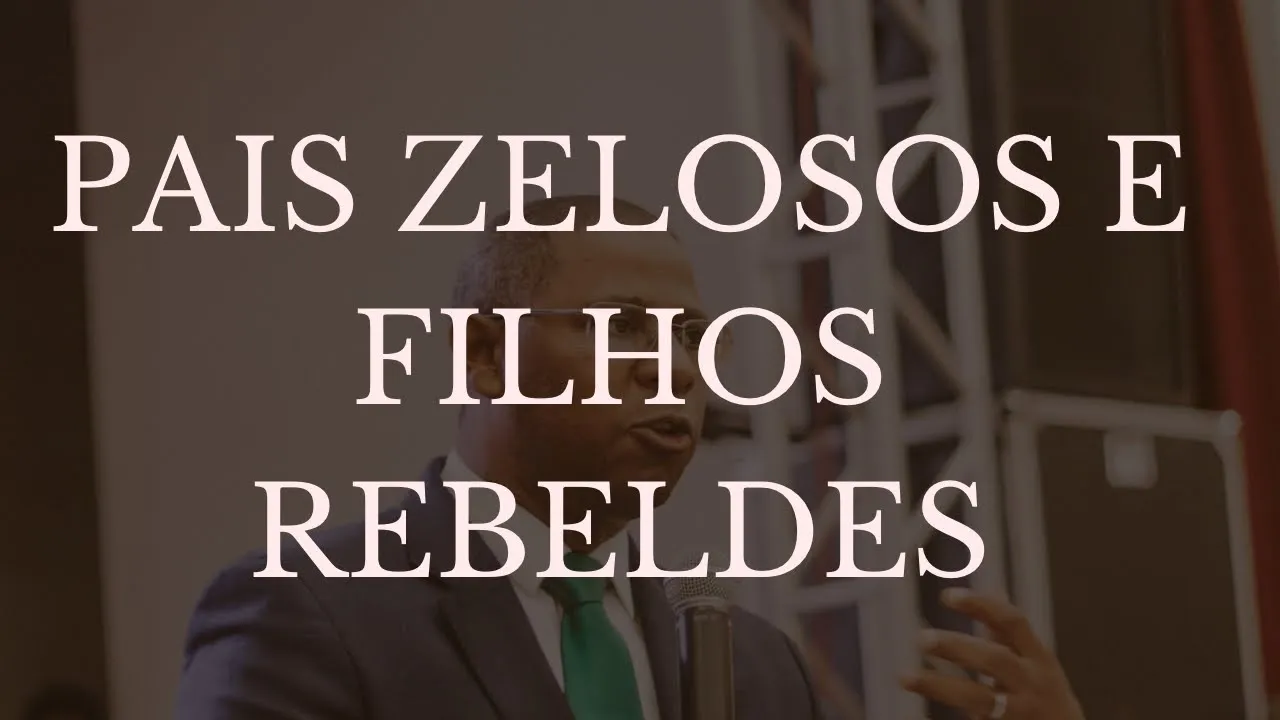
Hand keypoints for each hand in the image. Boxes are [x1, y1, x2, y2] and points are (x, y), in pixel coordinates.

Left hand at [899, 587, 1085, 719]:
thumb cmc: (1044, 694)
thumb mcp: (1035, 660)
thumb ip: (1009, 631)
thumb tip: (992, 589)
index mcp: (1039, 657)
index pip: (1012, 622)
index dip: (981, 605)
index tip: (947, 595)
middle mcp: (1032, 683)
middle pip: (994, 660)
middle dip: (958, 648)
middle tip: (921, 638)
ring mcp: (1020, 711)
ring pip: (978, 698)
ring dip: (939, 686)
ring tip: (904, 676)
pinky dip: (948, 714)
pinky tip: (920, 707)